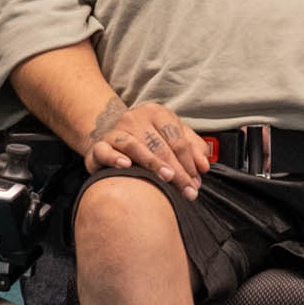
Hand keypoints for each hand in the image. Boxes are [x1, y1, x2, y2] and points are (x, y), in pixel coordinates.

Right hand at [84, 98, 214, 198]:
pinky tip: (126, 165)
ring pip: (135, 146)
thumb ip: (191, 147)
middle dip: (178, 170)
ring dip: (153, 163)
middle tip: (188, 191)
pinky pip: (105, 150)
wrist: (110, 133)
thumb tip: (204, 165)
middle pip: (160, 145)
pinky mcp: (99, 145)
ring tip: (167, 178)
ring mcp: (116, 130)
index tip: (196, 183)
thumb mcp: (171, 136)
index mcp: (156, 113)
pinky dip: (114, 158)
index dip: (189, 162)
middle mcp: (135, 118)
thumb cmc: (147, 138)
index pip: (177, 139)